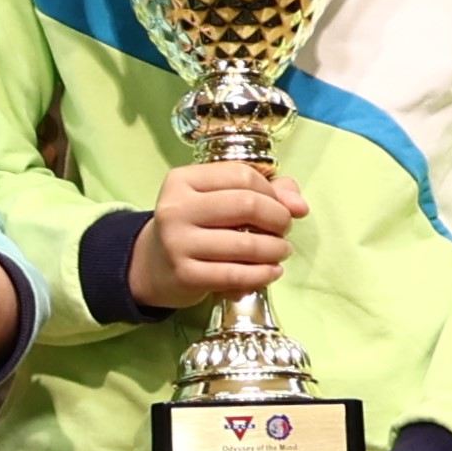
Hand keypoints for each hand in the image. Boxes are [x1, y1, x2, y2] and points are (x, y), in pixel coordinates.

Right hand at [130, 161, 305, 310]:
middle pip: (246, 204)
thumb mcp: (216, 200)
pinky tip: (272, 271)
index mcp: (182, 180)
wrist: (152, 265)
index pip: (241, 175)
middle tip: (284, 228)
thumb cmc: (193, 227)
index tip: (279, 205)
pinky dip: (263, 274)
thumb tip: (299, 205)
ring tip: (281, 251)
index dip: (271, 190)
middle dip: (278, 217)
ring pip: (245, 243)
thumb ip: (262, 191)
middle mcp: (175, 208)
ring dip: (275, 249)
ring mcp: (177, 243)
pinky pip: (236, 274)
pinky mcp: (185, 275)